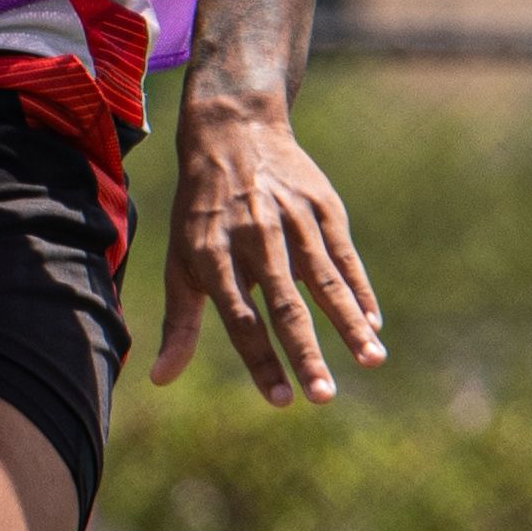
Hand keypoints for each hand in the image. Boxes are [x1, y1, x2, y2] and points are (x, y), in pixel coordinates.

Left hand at [155, 96, 387, 405]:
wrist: (233, 129)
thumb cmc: (201, 211)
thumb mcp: (182, 259)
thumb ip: (180, 323)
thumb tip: (159, 379)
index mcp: (213, 255)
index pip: (239, 320)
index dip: (260, 361)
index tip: (281, 401)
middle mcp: (253, 238)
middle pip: (283, 305)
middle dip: (305, 353)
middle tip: (324, 396)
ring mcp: (292, 220)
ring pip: (324, 281)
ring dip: (348, 324)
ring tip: (371, 360)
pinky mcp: (322, 206)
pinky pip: (345, 256)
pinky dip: (360, 291)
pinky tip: (372, 325)